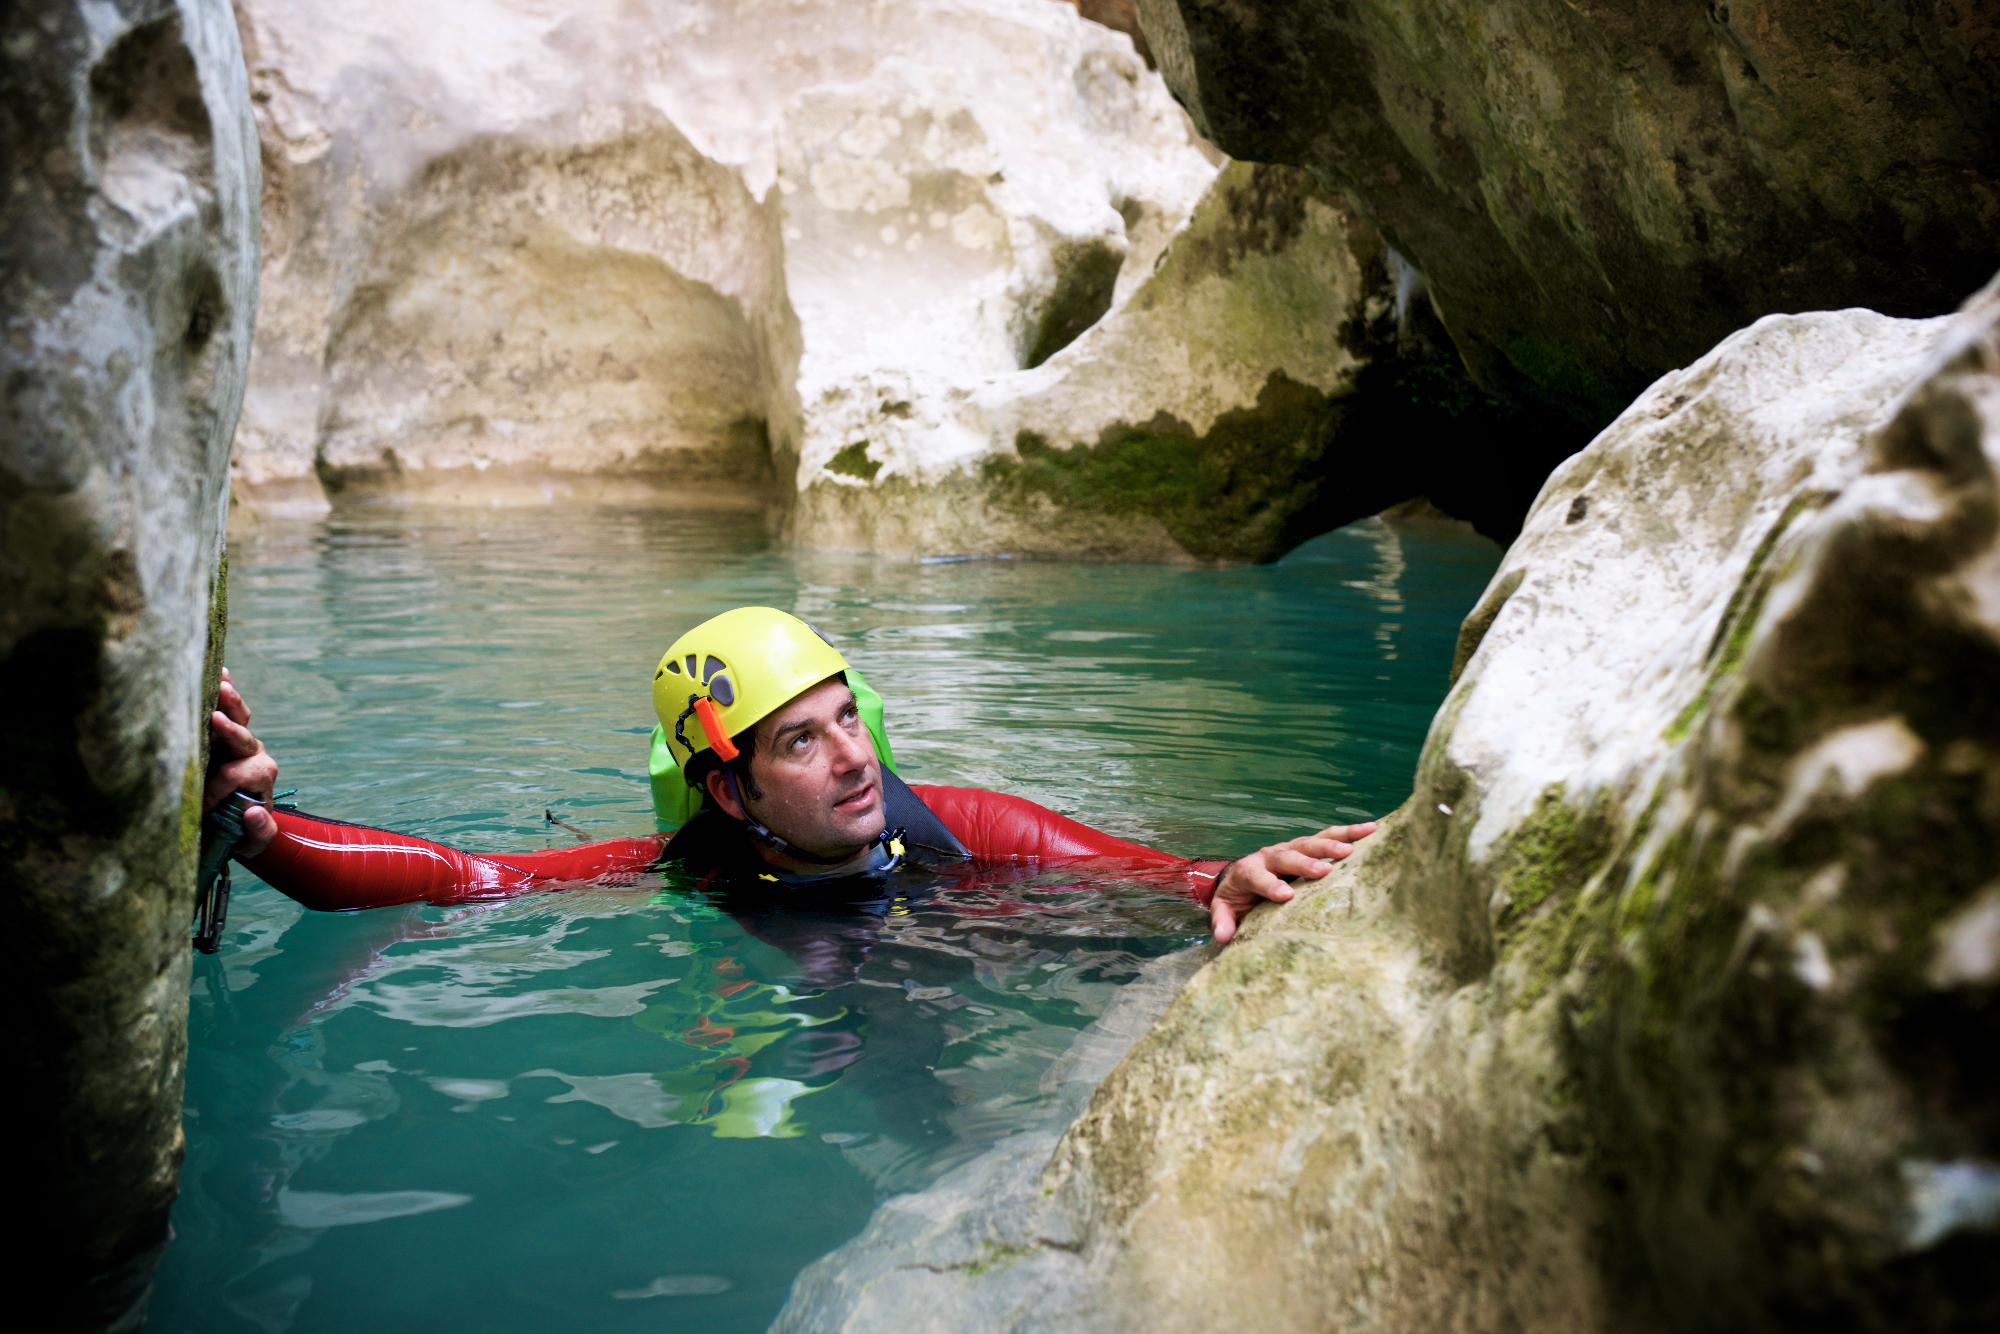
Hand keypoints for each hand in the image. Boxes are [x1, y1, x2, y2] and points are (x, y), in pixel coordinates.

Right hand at [206, 668, 279, 857]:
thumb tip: (254, 812)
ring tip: (220, 684)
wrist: (237, 822)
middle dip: (229, 732)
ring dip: (229, 702)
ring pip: (239, 718)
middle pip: (244, 740)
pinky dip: (226, 690)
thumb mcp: (253, 842)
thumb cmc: (241, 831)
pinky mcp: (228, 733)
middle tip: (215, 721)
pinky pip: (230, 709)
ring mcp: (243, 741)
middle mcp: (255, 756)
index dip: (219, 788)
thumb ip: (259, 831)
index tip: (203, 804)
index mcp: (261, 779)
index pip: (239, 775)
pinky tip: (221, 672)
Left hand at [1209, 821, 1376, 942]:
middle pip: (1287, 855)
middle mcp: (1269, 855)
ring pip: (1310, 842)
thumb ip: (1223, 920)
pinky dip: (1348, 832)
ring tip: (1353, 848)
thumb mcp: (1224, 908)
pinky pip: (1328, 836)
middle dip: (1305, 863)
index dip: (1270, 885)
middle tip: (1324, 871)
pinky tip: (1370, 830)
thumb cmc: (1237, 896)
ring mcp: (1289, 848)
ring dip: (1331, 844)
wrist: (1240, 874)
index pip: (1257, 877)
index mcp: (1248, 871)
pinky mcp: (1306, 846)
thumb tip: (1222, 937)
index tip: (1286, 896)